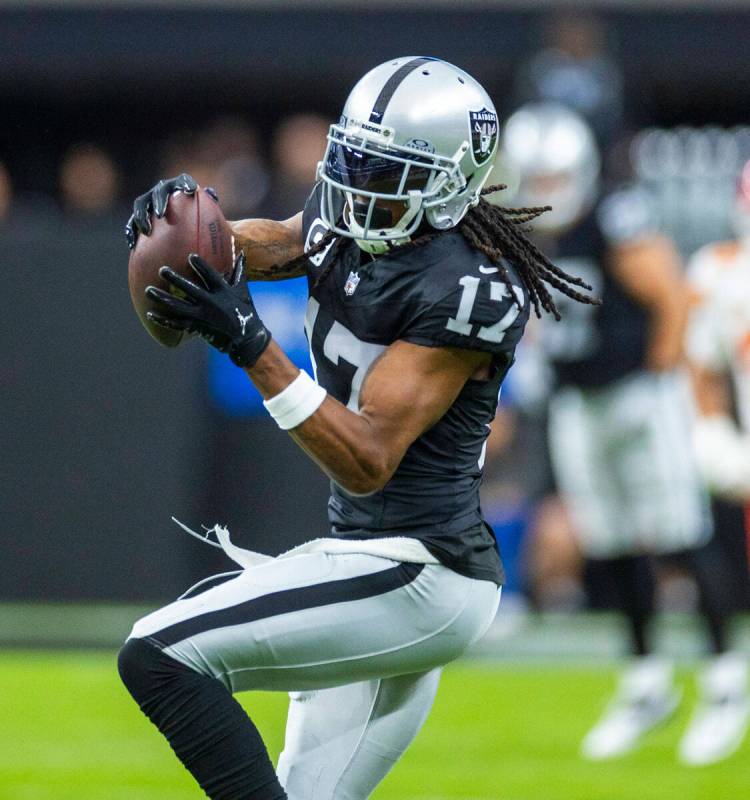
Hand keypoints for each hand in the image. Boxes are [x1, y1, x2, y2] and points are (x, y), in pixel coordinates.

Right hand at [126, 173, 211, 248]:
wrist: (181, 229)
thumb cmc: (199, 223)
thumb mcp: (208, 218)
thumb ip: (211, 206)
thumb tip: (214, 196)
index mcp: (179, 187)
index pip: (182, 181)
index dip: (185, 183)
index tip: (191, 190)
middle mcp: (161, 191)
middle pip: (158, 193)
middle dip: (159, 202)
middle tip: (161, 214)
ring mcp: (148, 203)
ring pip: (140, 206)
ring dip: (141, 217)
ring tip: (146, 231)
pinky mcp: (138, 217)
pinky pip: (132, 225)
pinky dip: (131, 233)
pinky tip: (132, 245)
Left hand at [145, 252, 271, 367]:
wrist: (246, 339)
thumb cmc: (245, 311)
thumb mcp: (243, 290)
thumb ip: (239, 271)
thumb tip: (241, 252)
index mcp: (223, 292)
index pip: (210, 276)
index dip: (200, 266)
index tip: (190, 256)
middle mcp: (211, 303)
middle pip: (190, 289)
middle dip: (175, 279)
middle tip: (162, 270)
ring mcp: (203, 316)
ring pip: (178, 306)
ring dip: (162, 298)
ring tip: (148, 291)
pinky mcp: (197, 327)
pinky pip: (177, 323)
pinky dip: (164, 319)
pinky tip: (151, 313)